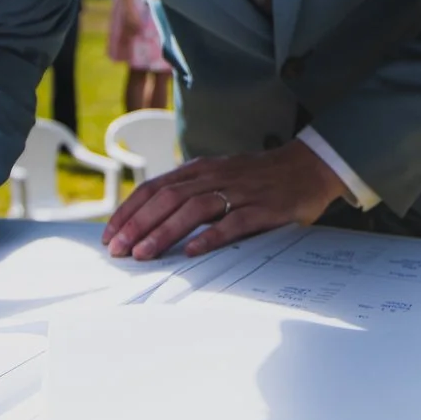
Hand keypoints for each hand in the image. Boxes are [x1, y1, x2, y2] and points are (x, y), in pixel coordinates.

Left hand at [103, 142, 348, 260]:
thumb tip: (151, 218)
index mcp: (202, 170)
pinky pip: (234, 222)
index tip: (110, 234)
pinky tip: (193, 251)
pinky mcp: (265, 208)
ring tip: (144, 253)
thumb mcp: (220, 176)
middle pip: (169, 198)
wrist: (310, 166)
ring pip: (194, 209)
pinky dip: (211, 237)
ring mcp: (241, 192)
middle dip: (138, 224)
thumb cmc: (260, 177)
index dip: (130, 210)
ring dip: (165, 231)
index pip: (156, 187)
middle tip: (118, 250)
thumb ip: (191, 191)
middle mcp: (217, 177)